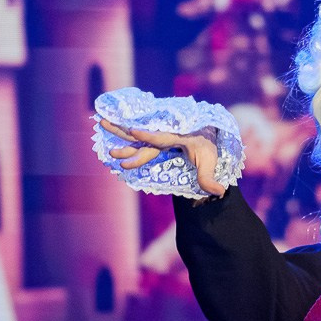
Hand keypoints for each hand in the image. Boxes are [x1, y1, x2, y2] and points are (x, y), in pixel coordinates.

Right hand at [99, 119, 227, 196]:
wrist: (206, 134)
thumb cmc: (208, 147)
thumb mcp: (210, 161)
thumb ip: (209, 177)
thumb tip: (219, 192)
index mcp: (177, 137)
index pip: (160, 137)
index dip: (147, 134)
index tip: (133, 130)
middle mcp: (164, 134)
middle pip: (142, 134)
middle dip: (123, 132)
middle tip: (105, 128)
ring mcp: (158, 136)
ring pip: (136, 137)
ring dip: (120, 134)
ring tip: (102, 130)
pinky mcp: (154, 138)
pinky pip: (138, 139)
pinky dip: (125, 137)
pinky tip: (111, 135)